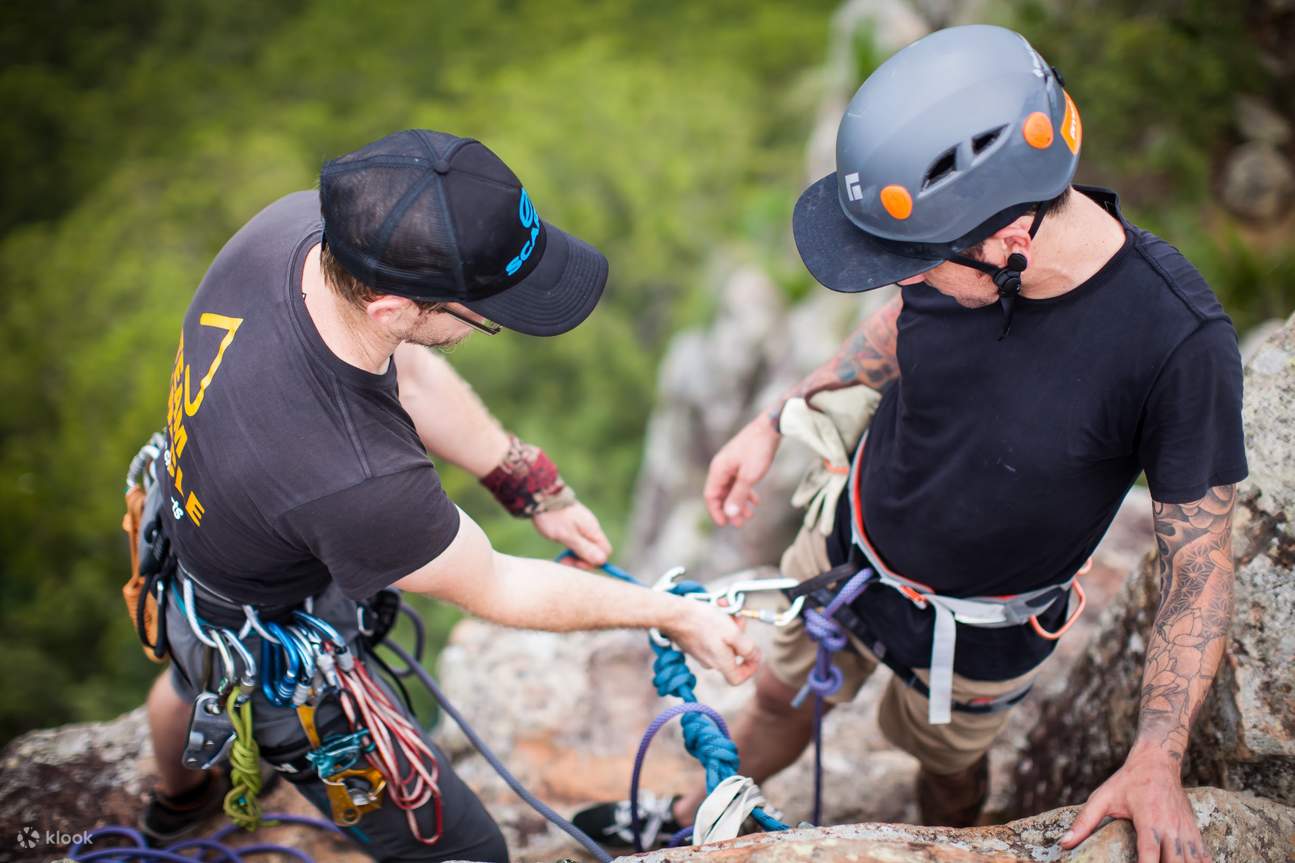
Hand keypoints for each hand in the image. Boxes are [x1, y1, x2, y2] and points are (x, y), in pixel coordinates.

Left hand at [532, 503, 611, 565]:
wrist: (541, 497)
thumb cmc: (553, 516)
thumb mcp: (567, 535)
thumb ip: (584, 548)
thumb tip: (602, 560)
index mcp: (593, 530)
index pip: (605, 551)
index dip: (594, 561)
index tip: (577, 563)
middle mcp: (591, 528)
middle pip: (595, 551)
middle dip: (581, 560)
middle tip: (564, 561)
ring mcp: (582, 527)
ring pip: (585, 548)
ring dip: (574, 556)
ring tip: (560, 557)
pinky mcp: (574, 526)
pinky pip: (578, 542)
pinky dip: (570, 548)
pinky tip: (561, 548)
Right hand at [661, 602, 760, 685]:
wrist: (674, 614)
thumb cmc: (703, 622)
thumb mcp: (733, 633)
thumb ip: (748, 648)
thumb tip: (756, 657)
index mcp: (721, 663)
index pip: (738, 678)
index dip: (750, 668)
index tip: (754, 653)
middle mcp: (710, 662)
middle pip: (732, 653)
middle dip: (739, 633)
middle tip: (737, 617)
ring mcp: (700, 652)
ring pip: (722, 640)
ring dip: (728, 624)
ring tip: (725, 607)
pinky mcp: (693, 642)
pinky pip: (711, 634)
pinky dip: (716, 622)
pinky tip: (715, 608)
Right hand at [703, 414, 779, 526]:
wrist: (770, 427)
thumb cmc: (758, 449)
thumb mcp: (749, 476)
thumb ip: (738, 495)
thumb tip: (729, 513)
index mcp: (718, 469)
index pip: (710, 495)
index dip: (716, 511)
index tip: (725, 524)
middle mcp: (722, 467)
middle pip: (721, 494)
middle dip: (730, 509)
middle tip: (741, 523)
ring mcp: (731, 465)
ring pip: (731, 489)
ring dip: (739, 502)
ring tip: (749, 514)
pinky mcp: (741, 463)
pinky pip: (739, 482)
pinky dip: (745, 493)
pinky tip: (755, 501)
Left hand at [1061, 746, 1208, 862]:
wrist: (1159, 760)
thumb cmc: (1127, 781)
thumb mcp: (1102, 797)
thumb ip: (1084, 821)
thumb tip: (1064, 843)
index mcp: (1149, 820)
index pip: (1150, 855)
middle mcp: (1171, 828)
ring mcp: (1186, 831)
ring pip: (1193, 862)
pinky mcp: (1194, 831)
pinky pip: (1203, 857)